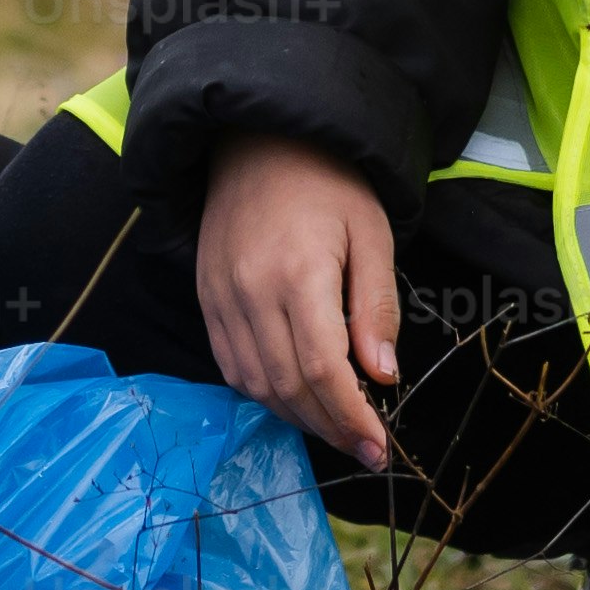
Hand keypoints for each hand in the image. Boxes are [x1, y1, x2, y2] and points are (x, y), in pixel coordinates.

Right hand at [193, 131, 399, 470]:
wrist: (259, 139)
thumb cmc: (328, 181)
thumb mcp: (372, 233)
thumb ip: (376, 307)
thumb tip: (382, 377)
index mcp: (299, 273)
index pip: (323, 370)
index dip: (352, 419)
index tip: (380, 450)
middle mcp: (250, 292)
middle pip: (288, 387)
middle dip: (330, 428)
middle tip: (365, 448)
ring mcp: (221, 297)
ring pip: (255, 385)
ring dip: (297, 417)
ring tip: (336, 426)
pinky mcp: (206, 298)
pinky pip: (230, 365)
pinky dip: (263, 392)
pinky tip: (295, 397)